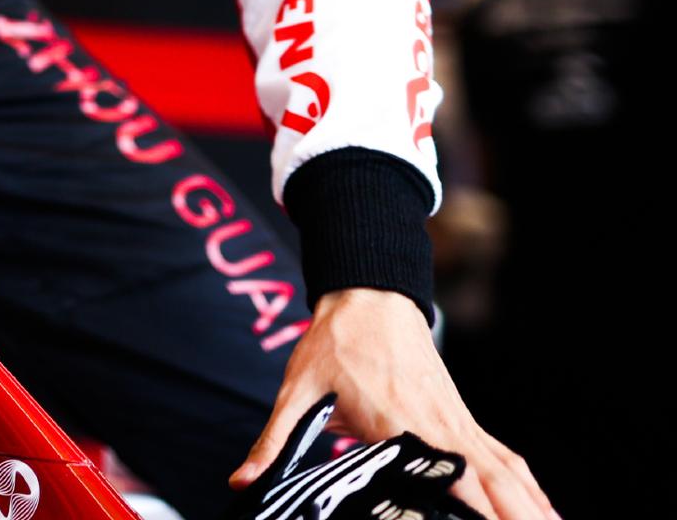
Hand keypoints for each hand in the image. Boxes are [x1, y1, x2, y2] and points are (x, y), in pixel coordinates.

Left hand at [232, 289, 557, 519]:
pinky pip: (502, 455)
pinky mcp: (461, 415)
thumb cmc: (334, 339)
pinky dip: (527, 485)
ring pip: (505, 472)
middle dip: (512, 515)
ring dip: (528, 506)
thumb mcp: (297, 390)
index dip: (470, 507)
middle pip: (489, 482)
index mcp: (398, 421)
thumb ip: (273, 441)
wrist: (366, 291)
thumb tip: (243, 481)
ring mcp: (455, 418)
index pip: (444, 474)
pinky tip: (545, 510)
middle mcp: (436, 423)